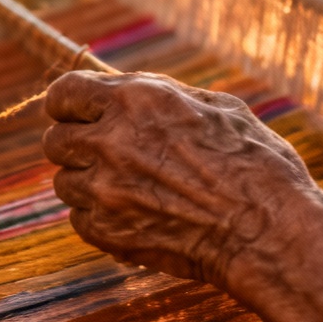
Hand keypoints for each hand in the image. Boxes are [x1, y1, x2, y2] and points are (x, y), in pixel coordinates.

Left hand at [41, 71, 322, 289]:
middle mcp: (111, 141)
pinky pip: (79, 219)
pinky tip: (134, 215)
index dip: (67, 104)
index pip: (63, 92)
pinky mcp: (106, 231)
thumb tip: (130, 90)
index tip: (75, 113)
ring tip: (128, 189)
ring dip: (87, 184)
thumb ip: (162, 97)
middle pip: (55, 140)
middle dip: (76, 145)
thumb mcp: (217, 108)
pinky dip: (98, 218)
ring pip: (64, 182)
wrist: (267, 232)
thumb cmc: (256, 165)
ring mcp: (104, 190)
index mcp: (136, 101)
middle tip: (105, 155)